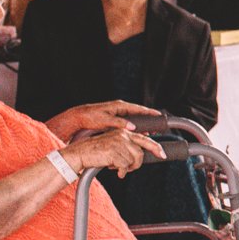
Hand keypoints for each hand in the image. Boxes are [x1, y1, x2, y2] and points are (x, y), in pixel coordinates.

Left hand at [44, 100, 158, 139]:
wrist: (78, 118)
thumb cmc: (89, 117)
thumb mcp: (105, 120)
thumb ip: (119, 123)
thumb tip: (132, 126)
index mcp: (119, 106)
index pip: (139, 109)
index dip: (150, 112)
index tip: (159, 115)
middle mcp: (120, 109)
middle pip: (138, 114)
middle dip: (148, 120)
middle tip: (156, 127)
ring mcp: (117, 114)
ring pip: (134, 119)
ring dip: (141, 125)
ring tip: (148, 132)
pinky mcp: (114, 119)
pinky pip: (128, 123)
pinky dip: (133, 128)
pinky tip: (135, 133)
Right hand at [61, 128, 163, 177]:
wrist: (80, 153)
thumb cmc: (97, 151)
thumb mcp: (114, 145)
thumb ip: (127, 147)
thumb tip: (140, 155)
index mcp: (124, 132)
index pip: (145, 139)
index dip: (156, 147)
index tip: (163, 155)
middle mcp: (123, 136)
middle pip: (142, 151)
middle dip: (143, 160)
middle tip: (141, 164)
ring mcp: (119, 143)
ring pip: (133, 160)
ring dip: (127, 167)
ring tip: (117, 167)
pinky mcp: (114, 152)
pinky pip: (125, 166)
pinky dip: (121, 171)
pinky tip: (112, 168)